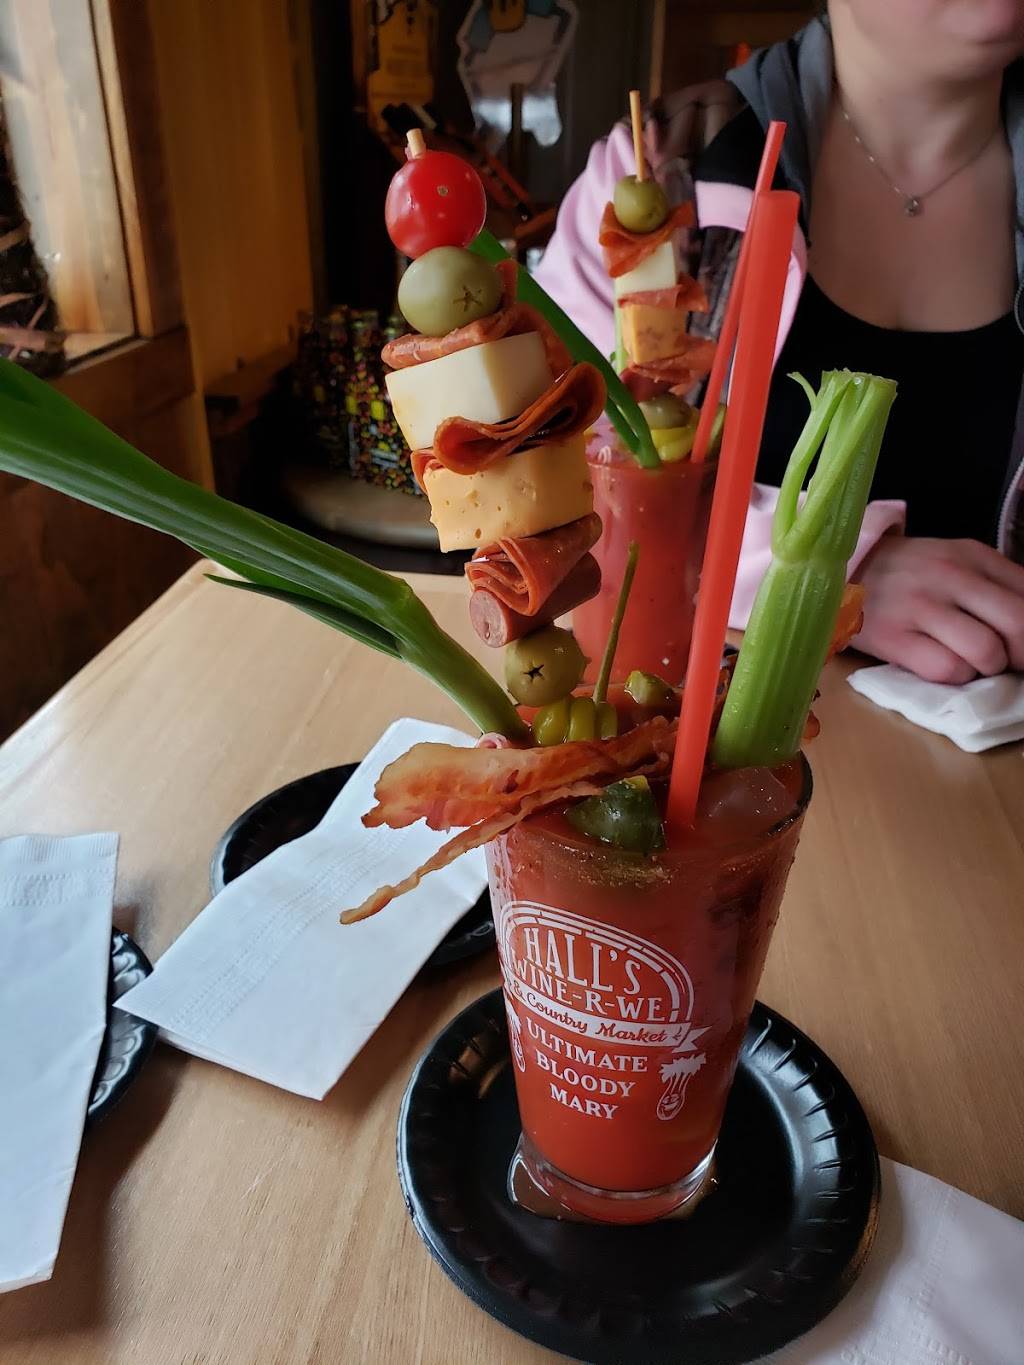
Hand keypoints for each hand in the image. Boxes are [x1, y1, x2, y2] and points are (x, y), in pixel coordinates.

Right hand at [854, 536, 1023, 683]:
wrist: (840, 571)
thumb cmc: (906, 574)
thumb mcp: (955, 562)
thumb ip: (996, 585)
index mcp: (972, 555)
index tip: (1022, 647)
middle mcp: (950, 576)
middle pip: (1018, 625)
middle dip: (1021, 654)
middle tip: (1007, 661)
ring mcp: (920, 606)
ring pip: (986, 652)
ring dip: (987, 668)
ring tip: (971, 662)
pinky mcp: (894, 637)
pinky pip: (947, 669)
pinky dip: (955, 676)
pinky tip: (942, 665)